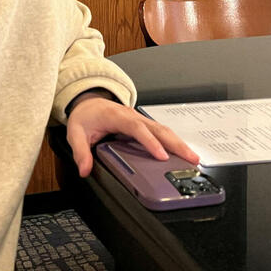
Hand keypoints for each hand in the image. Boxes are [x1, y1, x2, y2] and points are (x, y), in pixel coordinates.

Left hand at [65, 95, 198, 177]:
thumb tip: (84, 169)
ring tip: (193, 158)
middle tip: (190, 158)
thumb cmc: (86, 116)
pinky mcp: (144, 125)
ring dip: (179, 143)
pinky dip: (174, 142)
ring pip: (164, 130)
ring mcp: (140, 120)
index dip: (150, 142)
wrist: (89, 101)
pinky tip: (182, 153)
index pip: (137, 129)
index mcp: (117, 117)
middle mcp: (132, 116)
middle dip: (175, 143)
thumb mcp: (76, 133)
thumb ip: (80, 152)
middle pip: (158, 128)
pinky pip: (162, 132)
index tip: (161, 155)